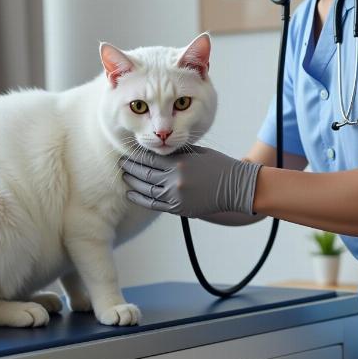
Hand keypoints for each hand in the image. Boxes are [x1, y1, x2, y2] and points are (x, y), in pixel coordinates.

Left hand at [120, 145, 261, 219]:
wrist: (236, 187)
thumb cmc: (218, 165)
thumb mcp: (197, 152)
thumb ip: (176, 153)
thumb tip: (157, 149)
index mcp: (179, 163)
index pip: (150, 159)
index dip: (136, 157)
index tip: (128, 154)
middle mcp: (175, 180)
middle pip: (145, 173)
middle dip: (130, 168)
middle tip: (121, 164)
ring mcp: (176, 196)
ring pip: (146, 189)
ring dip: (132, 182)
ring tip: (124, 177)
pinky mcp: (179, 209)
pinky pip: (154, 204)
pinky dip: (140, 199)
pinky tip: (131, 194)